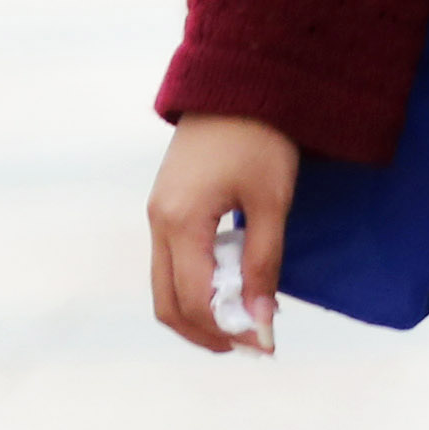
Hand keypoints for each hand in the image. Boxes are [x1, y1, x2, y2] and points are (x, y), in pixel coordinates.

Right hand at [147, 114, 298, 353]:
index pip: (194, 299)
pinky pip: (171, 263)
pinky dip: (197, 286)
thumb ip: (264, 261)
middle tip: (251, 346)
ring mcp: (157, 215)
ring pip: (165, 286)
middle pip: (168, 303)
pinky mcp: (166, 208)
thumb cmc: (260, 138)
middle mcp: (158, 224)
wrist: (237, 83)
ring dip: (199, 312)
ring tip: (243, 323)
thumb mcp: (272, 200)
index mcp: (180, 222)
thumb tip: (260, 320)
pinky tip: (233, 287)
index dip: (228, 329)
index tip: (265, 345)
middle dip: (207, 331)